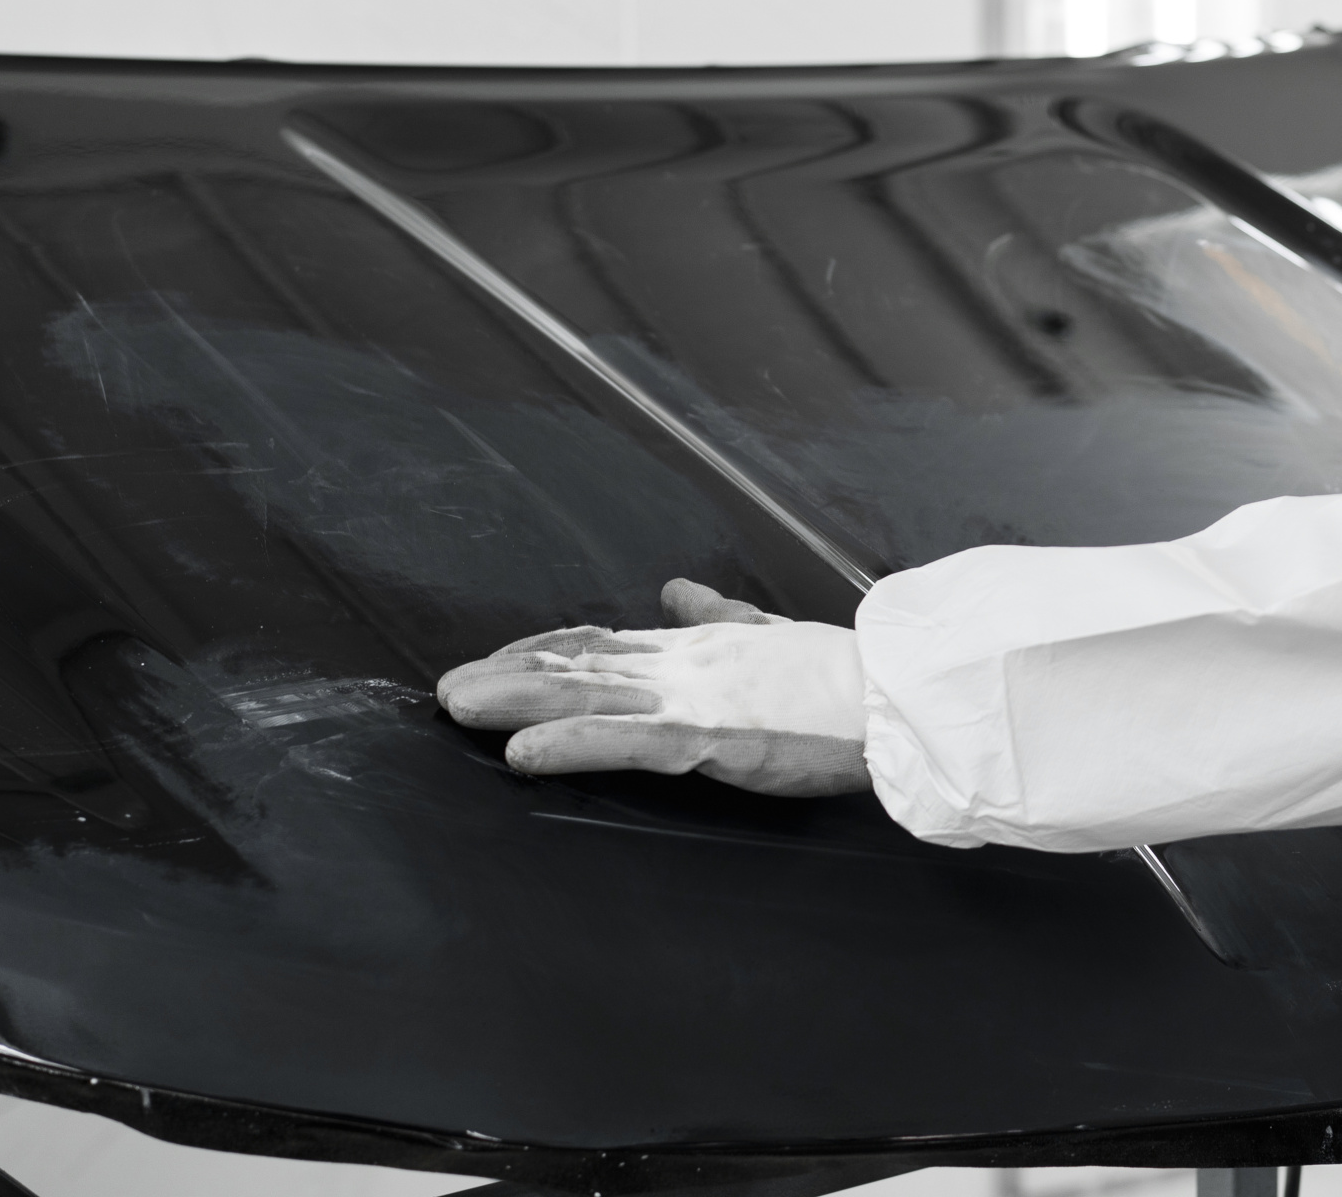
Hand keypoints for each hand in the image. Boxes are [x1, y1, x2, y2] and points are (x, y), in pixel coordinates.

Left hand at [436, 580, 869, 797]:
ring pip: (586, 694)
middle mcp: (683, 664)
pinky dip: (570, 744)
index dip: (544, 650)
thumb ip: (717, 614)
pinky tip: (523, 753)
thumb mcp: (768, 632)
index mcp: (697, 647)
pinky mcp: (709, 736)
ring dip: (517, 698)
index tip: (499, 660)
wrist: (892, 696)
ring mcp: (692, 697)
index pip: (604, 643)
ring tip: (460, 707)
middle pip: (580, 664)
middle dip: (510, 674)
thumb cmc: (842, 676)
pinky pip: (627, 741)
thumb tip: (676, 589)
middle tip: (449, 689)